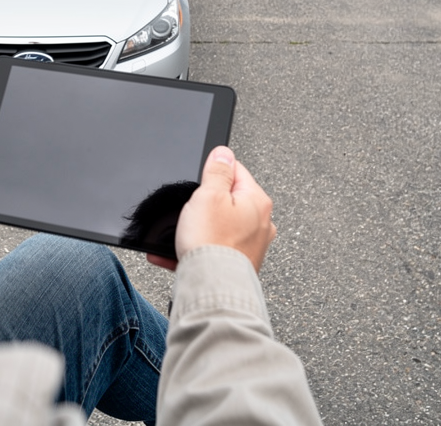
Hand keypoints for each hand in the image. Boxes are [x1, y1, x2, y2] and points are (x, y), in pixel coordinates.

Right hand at [147, 146, 275, 272]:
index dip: (212, 173)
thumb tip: (224, 153)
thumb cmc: (212, 243)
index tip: (200, 183)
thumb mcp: (208, 195)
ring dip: (198, 227)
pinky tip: (179, 252)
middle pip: (227, 199)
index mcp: (257, 200)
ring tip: (183, 235)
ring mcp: (251, 244)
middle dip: (204, 204)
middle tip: (192, 211)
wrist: (212, 288)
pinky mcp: (239, 262)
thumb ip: (217, 170)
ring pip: (219, 225)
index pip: (236, 171)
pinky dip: (198, 247)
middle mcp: (261, 222)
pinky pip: (214, 247)